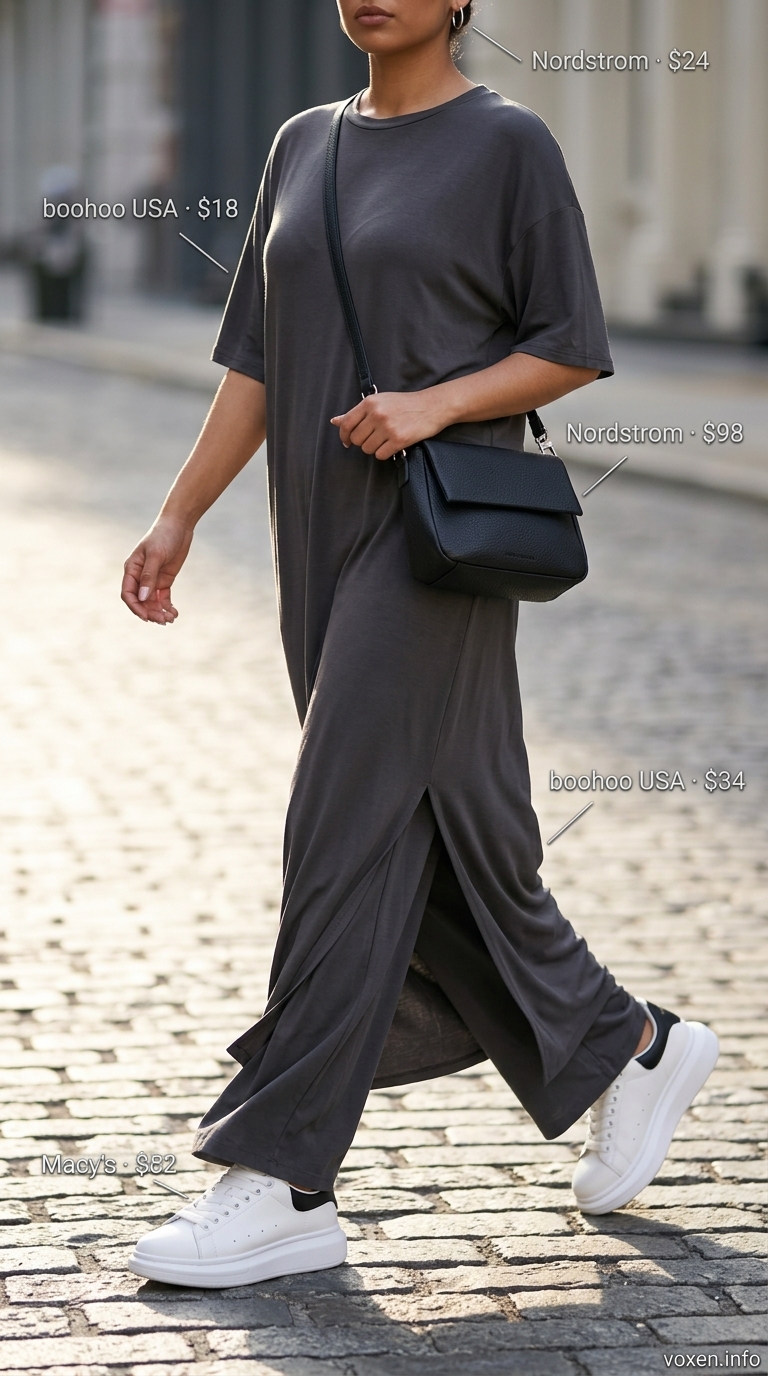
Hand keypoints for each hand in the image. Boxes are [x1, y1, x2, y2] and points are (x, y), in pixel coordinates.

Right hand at [121, 515, 193, 623]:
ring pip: (152, 602)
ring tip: (170, 619)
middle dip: (150, 612)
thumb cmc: (163, 536)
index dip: (135, 607)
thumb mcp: (156, 555)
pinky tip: (174, 613)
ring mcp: (152, 579)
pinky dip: (167, 607)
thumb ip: (149, 576)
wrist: (179, 526)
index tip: (146, 617)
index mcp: (131, 569)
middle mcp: (140, 577)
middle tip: (163, 621)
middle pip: (141, 601)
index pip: (128, 594)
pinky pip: (163, 598)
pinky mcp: (164, 580)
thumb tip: (143, 598)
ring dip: (159, 612)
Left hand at [331, 389, 448, 460]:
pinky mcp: (398, 440)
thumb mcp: (380, 401)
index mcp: (370, 403)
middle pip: (356, 439)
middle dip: (362, 442)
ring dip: (374, 448)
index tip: (347, 441)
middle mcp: (377, 414)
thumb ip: (357, 413)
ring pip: (367, 449)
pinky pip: (380, 455)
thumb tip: (335, 421)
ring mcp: (387, 427)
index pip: (346, 423)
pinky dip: (384, 453)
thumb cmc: (405, 404)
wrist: (431, 406)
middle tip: (374, 438)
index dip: (344, 436)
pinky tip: (392, 445)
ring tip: (384, 440)